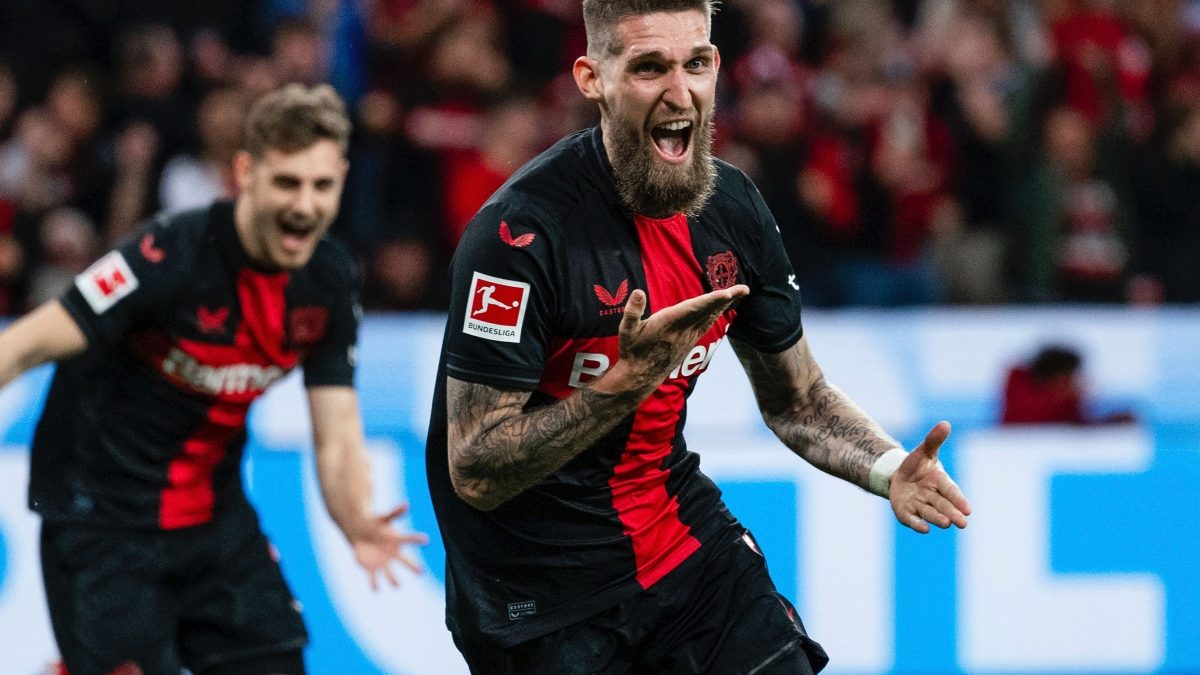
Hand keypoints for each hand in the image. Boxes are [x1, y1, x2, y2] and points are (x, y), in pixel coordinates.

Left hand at [349, 503, 430, 589]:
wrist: (361, 533)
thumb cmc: (376, 524)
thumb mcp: (384, 517)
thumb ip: (395, 513)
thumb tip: (406, 504)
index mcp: (397, 540)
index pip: (410, 540)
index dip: (418, 539)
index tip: (426, 540)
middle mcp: (394, 554)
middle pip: (406, 561)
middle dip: (413, 567)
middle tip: (421, 571)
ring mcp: (383, 562)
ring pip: (390, 573)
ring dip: (393, 579)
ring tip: (397, 585)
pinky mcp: (372, 568)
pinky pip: (373, 577)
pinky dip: (374, 583)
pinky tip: (376, 589)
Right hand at [594, 285, 748, 395]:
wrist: (640, 376)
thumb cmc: (632, 350)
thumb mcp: (626, 330)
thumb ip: (632, 311)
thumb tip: (638, 292)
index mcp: (668, 323)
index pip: (693, 309)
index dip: (710, 301)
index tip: (726, 293)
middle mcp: (682, 330)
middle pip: (708, 312)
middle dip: (726, 299)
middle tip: (744, 288)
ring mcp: (688, 337)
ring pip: (710, 318)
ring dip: (725, 305)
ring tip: (739, 293)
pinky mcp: (689, 342)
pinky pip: (707, 324)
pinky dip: (717, 314)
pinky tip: (723, 307)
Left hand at [889, 421, 971, 533]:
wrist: (899, 475)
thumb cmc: (917, 464)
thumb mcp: (924, 450)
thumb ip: (934, 440)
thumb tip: (945, 423)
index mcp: (940, 481)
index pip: (951, 491)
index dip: (959, 499)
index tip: (968, 509)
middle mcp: (933, 496)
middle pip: (944, 505)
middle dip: (952, 513)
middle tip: (962, 523)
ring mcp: (920, 505)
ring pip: (930, 513)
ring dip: (937, 518)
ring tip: (945, 523)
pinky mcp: (907, 512)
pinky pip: (912, 519)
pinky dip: (917, 524)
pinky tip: (923, 529)